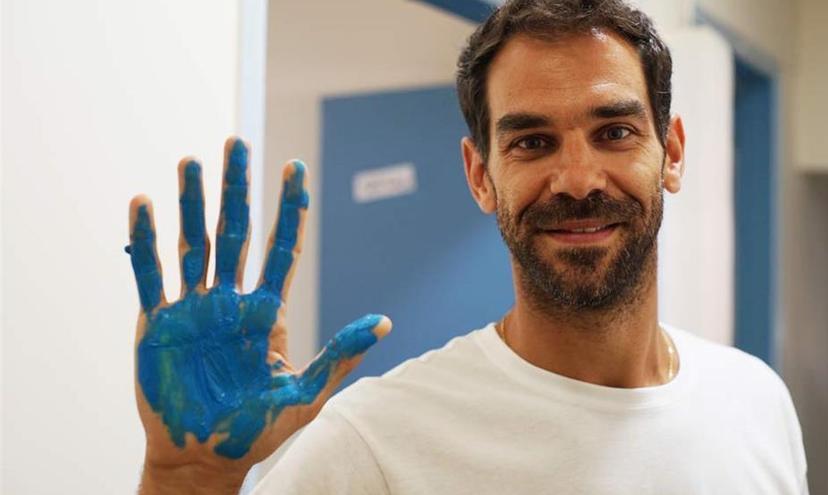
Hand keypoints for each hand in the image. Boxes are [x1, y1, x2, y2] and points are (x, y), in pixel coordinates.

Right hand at [127, 137, 390, 492]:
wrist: (204, 458)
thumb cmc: (257, 430)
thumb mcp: (306, 395)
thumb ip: (340, 355)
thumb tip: (384, 322)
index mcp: (267, 311)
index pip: (282, 247)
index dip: (289, 208)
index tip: (295, 167)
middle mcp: (231, 300)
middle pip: (236, 232)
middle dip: (237, 188)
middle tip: (237, 142)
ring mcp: (193, 308)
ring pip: (193, 243)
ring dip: (191, 203)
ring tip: (191, 161)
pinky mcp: (157, 324)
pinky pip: (149, 274)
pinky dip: (144, 241)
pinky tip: (143, 205)